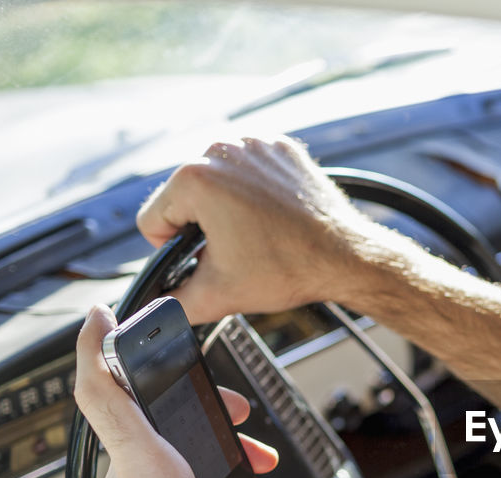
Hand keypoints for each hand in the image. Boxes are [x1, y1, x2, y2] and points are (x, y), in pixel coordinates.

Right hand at [137, 136, 390, 323]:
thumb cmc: (291, 268)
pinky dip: (254, 192)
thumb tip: (155, 308)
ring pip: (216, 182)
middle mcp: (221, 150)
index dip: (171, 248)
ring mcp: (254, 145)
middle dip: (202, 226)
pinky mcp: (280, 148)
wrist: (347, 258)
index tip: (202, 258)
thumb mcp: (219, 294)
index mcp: (196, 178)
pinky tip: (272, 216)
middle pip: (184, 197)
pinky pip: (249, 171)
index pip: (153, 218)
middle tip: (236, 250)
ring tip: (255, 234)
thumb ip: (174, 304)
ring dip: (226, 207)